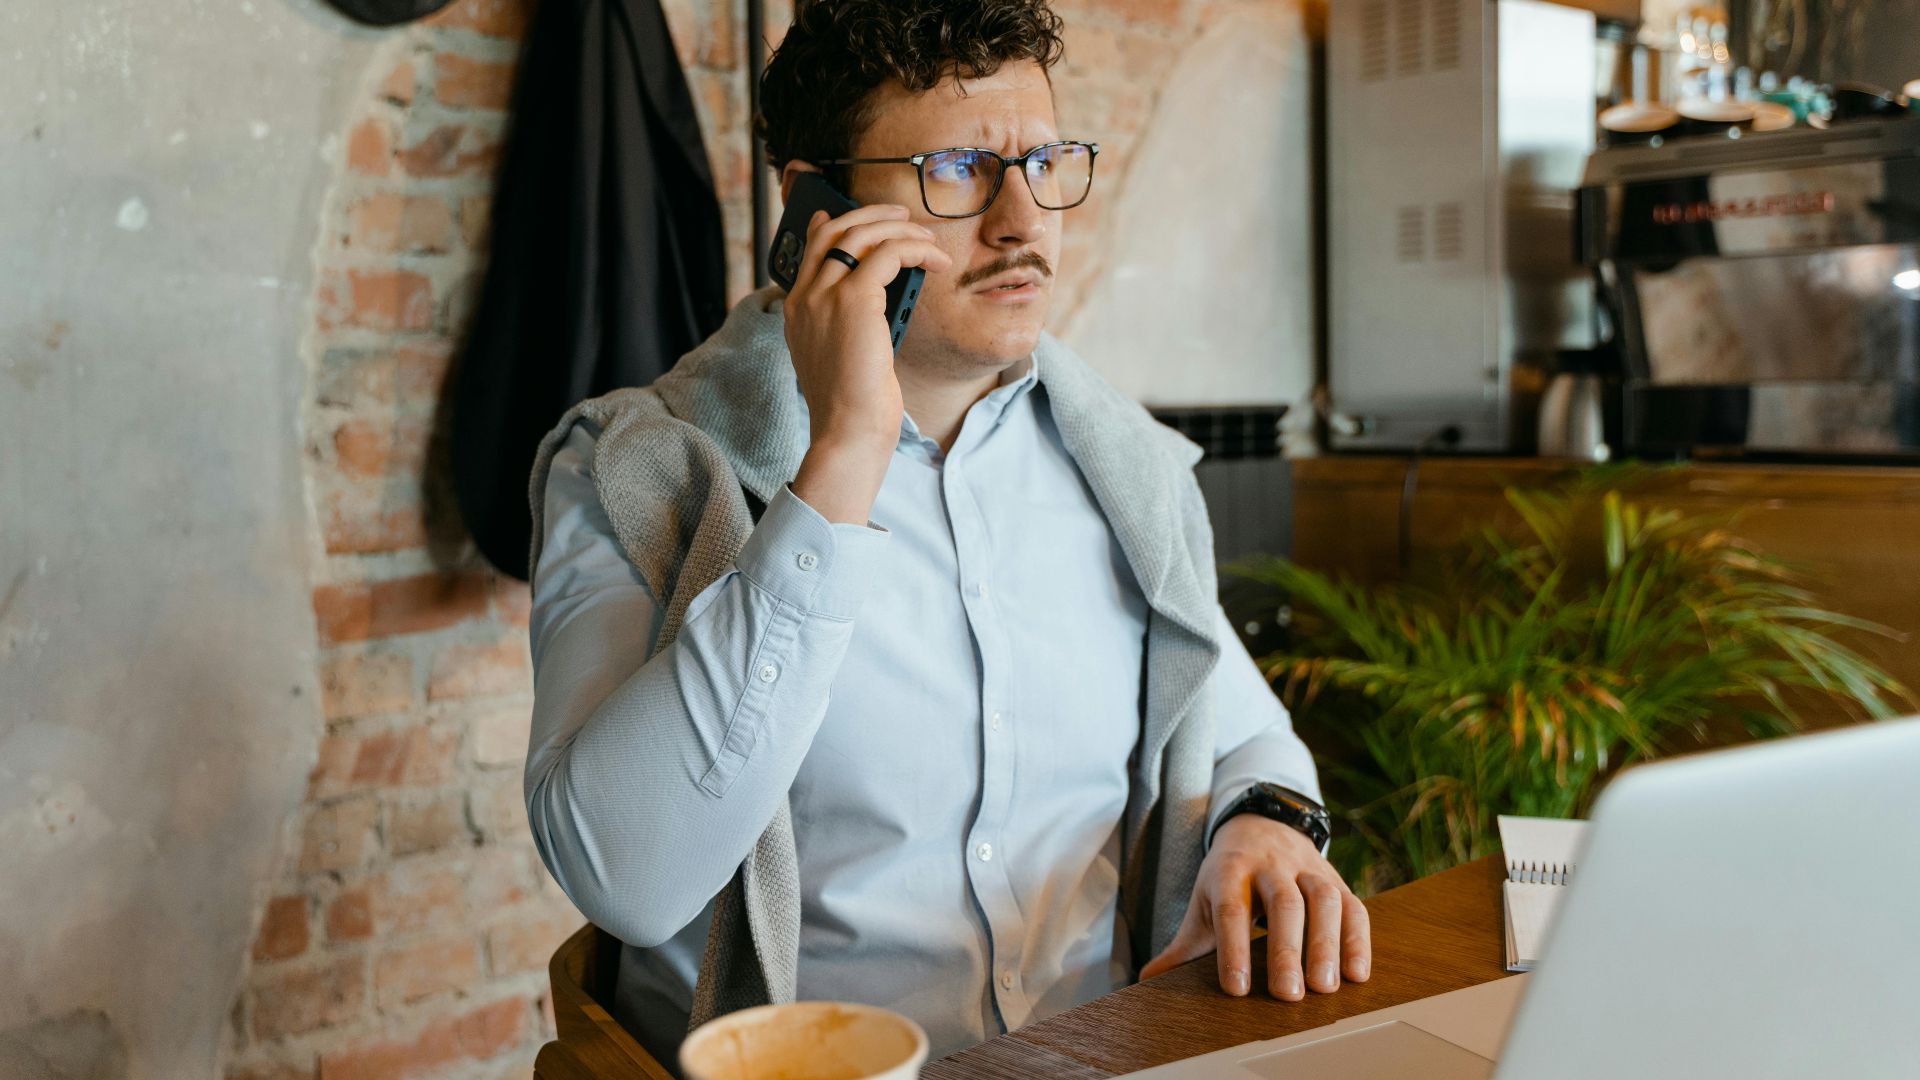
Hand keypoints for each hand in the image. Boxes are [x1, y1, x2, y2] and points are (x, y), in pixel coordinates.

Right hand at [782, 204, 951, 524]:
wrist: (848, 432)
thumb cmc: (853, 405)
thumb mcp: (844, 355)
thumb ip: (848, 321)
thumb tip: (873, 293)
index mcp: (796, 311)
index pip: (813, 247)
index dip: (838, 223)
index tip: (862, 216)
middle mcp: (804, 297)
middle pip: (836, 230)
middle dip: (874, 215)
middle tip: (904, 217)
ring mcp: (825, 295)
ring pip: (863, 235)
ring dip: (901, 230)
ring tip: (928, 240)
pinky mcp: (854, 300)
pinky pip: (889, 253)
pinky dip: (916, 250)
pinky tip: (936, 262)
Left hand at [1138, 814, 1371, 1000]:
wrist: (1262, 827)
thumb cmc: (1229, 878)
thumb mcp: (1203, 902)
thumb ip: (1182, 946)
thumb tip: (1146, 981)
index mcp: (1229, 870)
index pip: (1231, 908)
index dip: (1233, 947)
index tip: (1237, 989)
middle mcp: (1270, 865)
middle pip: (1282, 903)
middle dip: (1285, 949)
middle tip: (1288, 995)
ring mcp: (1307, 869)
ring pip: (1322, 899)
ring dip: (1326, 944)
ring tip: (1325, 988)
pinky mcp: (1336, 878)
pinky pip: (1353, 905)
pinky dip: (1357, 939)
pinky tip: (1356, 975)